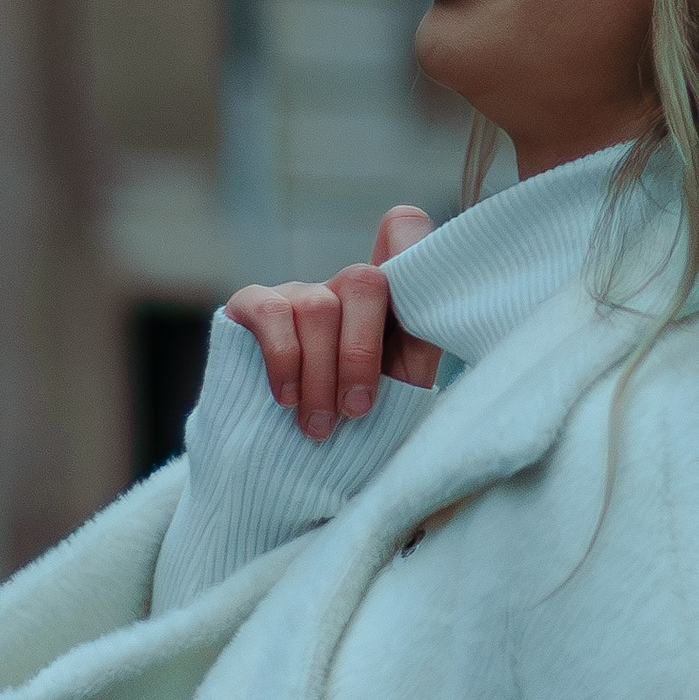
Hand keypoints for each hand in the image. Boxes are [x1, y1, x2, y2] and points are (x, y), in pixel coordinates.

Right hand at [224, 205, 441, 438]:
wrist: (296, 465)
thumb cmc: (359, 427)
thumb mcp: (401, 391)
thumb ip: (421, 345)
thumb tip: (445, 312)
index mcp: (390, 304)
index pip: (405, 234)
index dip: (414, 245)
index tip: (422, 295)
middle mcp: (344, 289)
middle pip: (364, 281)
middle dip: (360, 354)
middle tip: (355, 411)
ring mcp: (299, 292)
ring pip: (319, 308)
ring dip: (320, 376)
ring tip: (319, 425)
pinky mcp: (253, 304)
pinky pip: (273, 314)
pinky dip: (284, 362)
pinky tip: (287, 399)